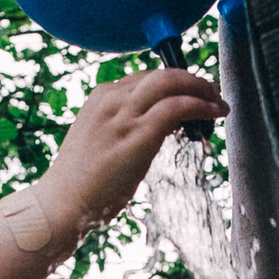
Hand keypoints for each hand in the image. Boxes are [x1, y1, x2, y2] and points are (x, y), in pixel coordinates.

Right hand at [43, 68, 226, 233]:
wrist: (59, 205)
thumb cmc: (79, 183)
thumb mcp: (98, 142)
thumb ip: (120, 128)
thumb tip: (152, 130)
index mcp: (100, 98)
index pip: (146, 77)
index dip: (175, 82)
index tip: (193, 93)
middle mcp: (111, 100)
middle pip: (162, 74)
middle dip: (193, 80)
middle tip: (212, 93)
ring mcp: (123, 117)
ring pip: (172, 83)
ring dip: (202, 90)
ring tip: (219, 104)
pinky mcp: (137, 136)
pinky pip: (176, 107)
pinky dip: (200, 105)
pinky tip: (213, 113)